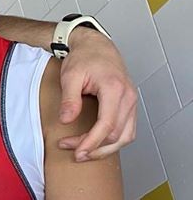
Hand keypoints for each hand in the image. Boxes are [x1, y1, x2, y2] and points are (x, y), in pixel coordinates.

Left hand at [57, 29, 136, 159]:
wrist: (96, 46)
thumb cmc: (84, 58)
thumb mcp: (71, 76)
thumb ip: (69, 99)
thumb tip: (67, 120)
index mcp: (115, 89)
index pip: (107, 125)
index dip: (92, 142)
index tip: (77, 151)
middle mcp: (128, 97)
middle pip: (117, 135)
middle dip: (94, 148)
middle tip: (74, 153)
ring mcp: (132, 102)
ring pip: (126, 136)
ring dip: (106, 149)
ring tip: (84, 153)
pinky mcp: (129, 106)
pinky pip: (127, 130)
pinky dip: (114, 141)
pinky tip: (97, 144)